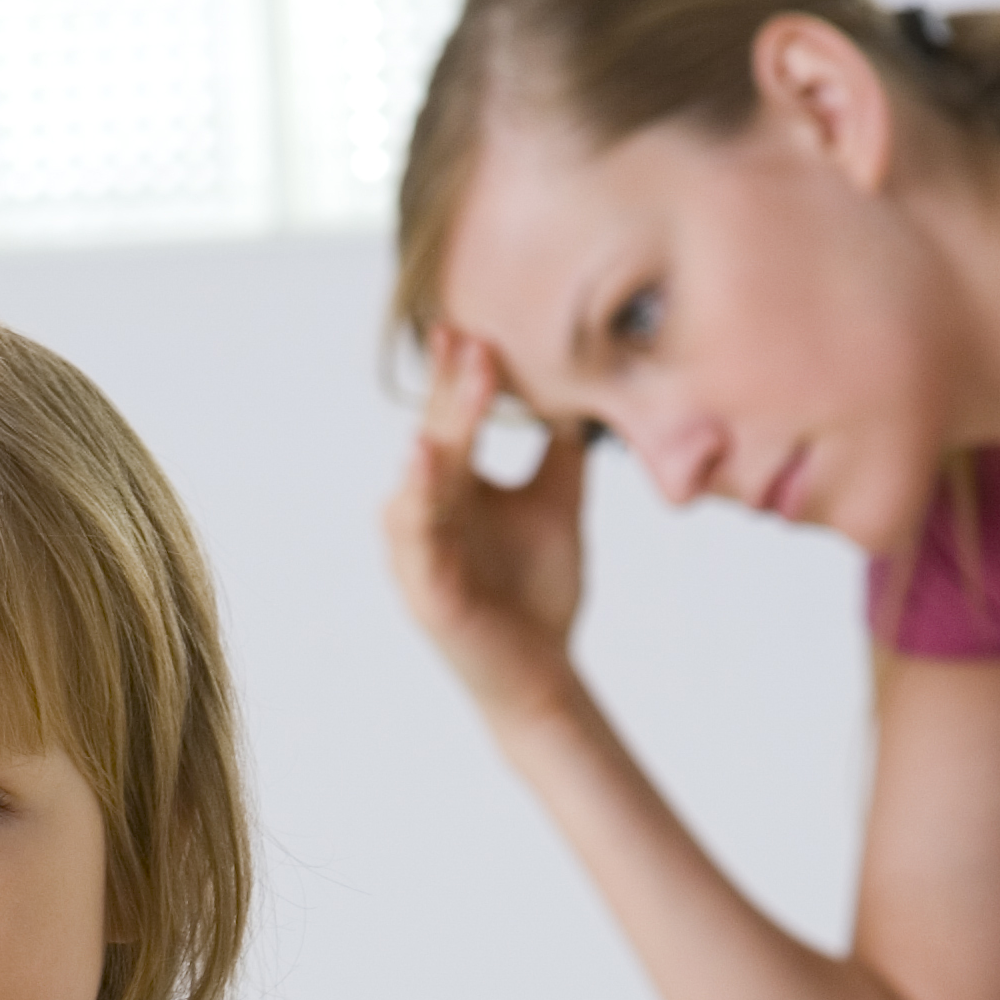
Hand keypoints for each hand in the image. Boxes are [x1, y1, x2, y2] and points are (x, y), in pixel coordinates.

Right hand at [381, 325, 591, 727]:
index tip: (471, 326)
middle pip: (434, 439)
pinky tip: (425, 460)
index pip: (452, 419)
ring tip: (453, 393)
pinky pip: (414, 539)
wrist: (545, 673)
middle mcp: (427, 513)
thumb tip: (585, 385)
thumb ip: (561, 449)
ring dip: (434, 436)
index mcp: (454, 489)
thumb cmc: (540, 592)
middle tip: (469, 340)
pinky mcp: (424, 591)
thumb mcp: (558, 502)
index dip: (459, 376)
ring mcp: (419, 553)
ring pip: (417, 484)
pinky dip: (416, 499)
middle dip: (451, 392)